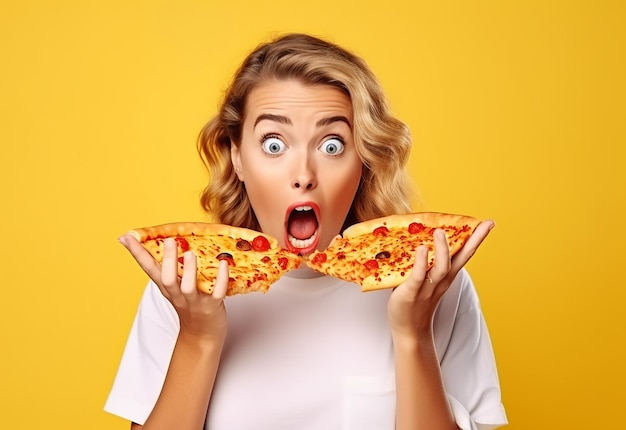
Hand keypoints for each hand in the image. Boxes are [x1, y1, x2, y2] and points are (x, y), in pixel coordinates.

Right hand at [119, 235, 227, 340]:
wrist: (202, 335)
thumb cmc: (189, 305)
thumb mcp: (173, 287)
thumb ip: (168, 267)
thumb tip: (165, 242)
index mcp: (167, 287)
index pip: (148, 268)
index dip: (137, 253)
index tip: (126, 237)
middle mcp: (178, 294)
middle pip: (166, 279)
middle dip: (168, 260)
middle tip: (169, 241)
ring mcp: (195, 301)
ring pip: (188, 287)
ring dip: (189, 270)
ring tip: (190, 253)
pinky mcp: (212, 306)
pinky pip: (217, 292)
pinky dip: (221, 278)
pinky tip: (223, 264)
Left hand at [387, 220, 494, 337]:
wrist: (408, 330)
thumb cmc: (414, 300)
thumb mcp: (423, 278)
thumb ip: (423, 261)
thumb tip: (417, 236)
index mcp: (446, 275)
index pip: (464, 254)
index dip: (476, 238)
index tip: (488, 223)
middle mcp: (441, 280)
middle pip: (461, 258)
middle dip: (473, 241)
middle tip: (483, 224)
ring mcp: (428, 287)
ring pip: (441, 267)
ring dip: (442, 249)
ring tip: (440, 231)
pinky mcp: (412, 293)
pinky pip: (418, 277)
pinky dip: (421, 263)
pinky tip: (423, 250)